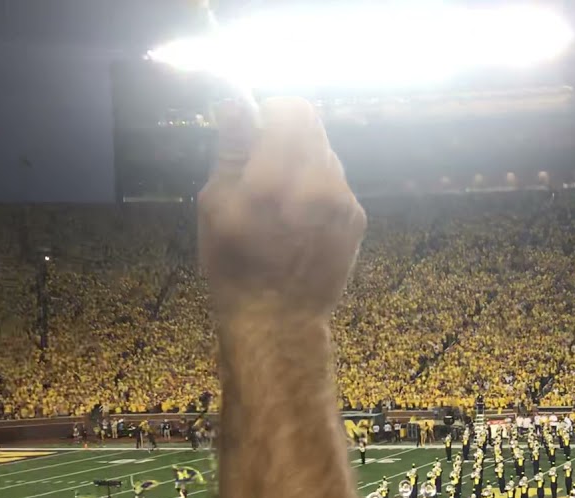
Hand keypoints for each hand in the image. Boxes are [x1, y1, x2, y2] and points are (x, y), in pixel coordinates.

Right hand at [198, 97, 365, 316]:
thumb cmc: (236, 266)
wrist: (279, 319)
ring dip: (302, 165)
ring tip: (280, 203)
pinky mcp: (357, 219)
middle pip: (312, 129)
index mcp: (280, 176)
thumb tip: (237, 102)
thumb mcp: (217, 205)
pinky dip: (317, 191)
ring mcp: (346, 201)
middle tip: (261, 170)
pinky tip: (299, 221)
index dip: (270, 115)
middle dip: (284, 139)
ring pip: (325, 157)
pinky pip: (336, 186)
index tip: (252, 137)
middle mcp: (322, 183)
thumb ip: (232, 149)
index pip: (293, 109)